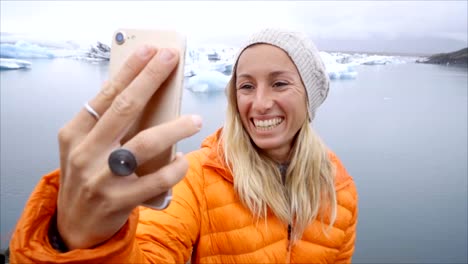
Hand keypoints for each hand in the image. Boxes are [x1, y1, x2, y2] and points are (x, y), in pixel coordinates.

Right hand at [56, 46, 201, 249]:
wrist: (74, 225)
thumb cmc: (85, 177)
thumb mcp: (84, 147)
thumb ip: (107, 125)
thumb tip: (147, 95)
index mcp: (75, 133)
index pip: (106, 94)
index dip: (131, 70)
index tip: (150, 51)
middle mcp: (85, 152)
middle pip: (125, 107)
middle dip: (151, 79)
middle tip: (171, 60)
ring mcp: (101, 177)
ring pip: (145, 143)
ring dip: (174, 127)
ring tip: (194, 119)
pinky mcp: (120, 200)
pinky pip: (157, 179)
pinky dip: (175, 168)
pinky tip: (182, 160)